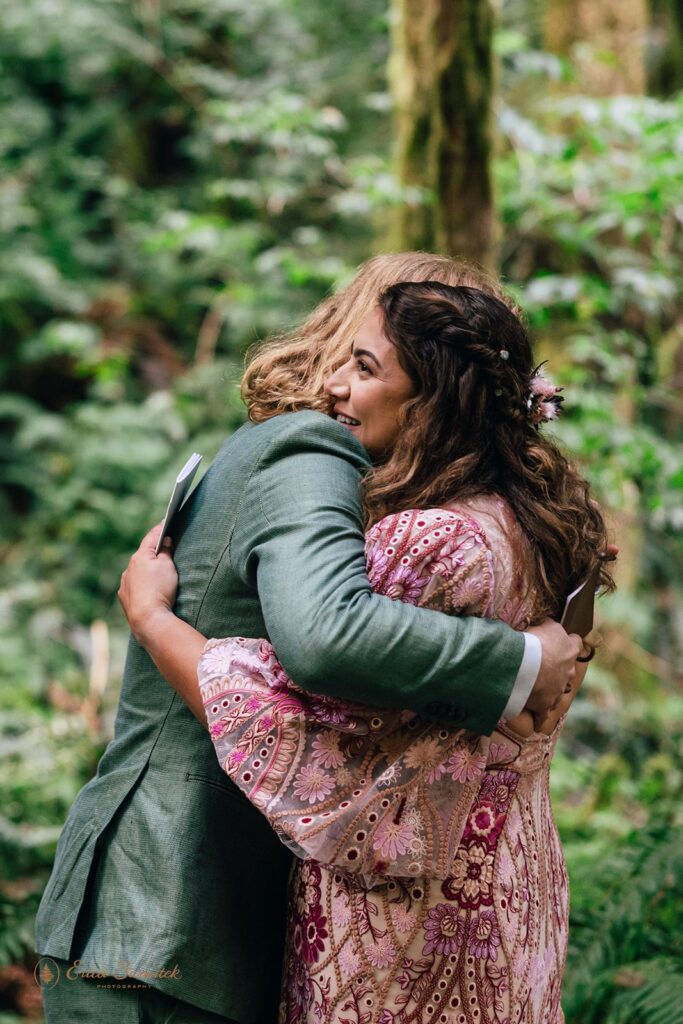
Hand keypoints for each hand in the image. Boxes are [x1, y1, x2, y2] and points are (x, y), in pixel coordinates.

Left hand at [118, 523, 177, 642]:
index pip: (151, 537)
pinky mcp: (125, 598)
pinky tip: (149, 590)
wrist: (148, 619)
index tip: (166, 522)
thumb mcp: (168, 566)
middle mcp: (129, 568)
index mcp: (139, 556)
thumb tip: (164, 541)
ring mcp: (125, 584)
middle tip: (165, 547)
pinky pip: (134, 586)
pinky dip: (142, 584)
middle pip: (143, 555)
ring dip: (146, 570)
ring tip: (158, 575)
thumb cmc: (160, 589)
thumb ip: (165, 551)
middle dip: (153, 552)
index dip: (160, 529)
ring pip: (137, 572)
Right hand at [524, 619, 582, 716]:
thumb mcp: (547, 626)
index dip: (568, 642)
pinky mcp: (545, 704)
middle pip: (566, 669)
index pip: (576, 643)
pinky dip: (540, 716)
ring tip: (536, 687)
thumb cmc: (535, 641)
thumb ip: (551, 627)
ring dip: (548, 688)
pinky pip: (543, 714)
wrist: (526, 664)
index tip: (560, 642)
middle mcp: (568, 671)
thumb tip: (550, 626)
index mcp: (570, 650)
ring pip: (556, 690)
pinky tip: (538, 722)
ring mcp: (558, 689)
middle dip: (557, 667)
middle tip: (542, 664)